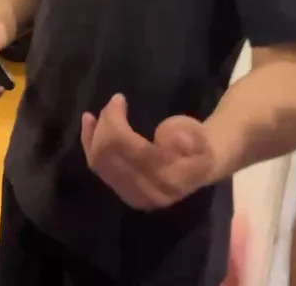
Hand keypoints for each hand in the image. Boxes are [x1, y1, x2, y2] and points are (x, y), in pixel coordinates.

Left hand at [80, 95, 219, 210]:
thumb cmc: (200, 144)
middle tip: (112, 103)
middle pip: (108, 155)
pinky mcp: (126, 194)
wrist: (205, 167)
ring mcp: (135, 197)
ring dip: (92, 137)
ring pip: (99, 164)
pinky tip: (89, 130)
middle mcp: (147, 192)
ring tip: (91, 117)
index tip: (118, 98)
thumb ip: (188, 134)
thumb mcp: (200, 133)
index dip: (115, 121)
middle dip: (104, 125)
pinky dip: (90, 148)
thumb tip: (166, 134)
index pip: (126, 147)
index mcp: (166, 177)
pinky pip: (100, 170)